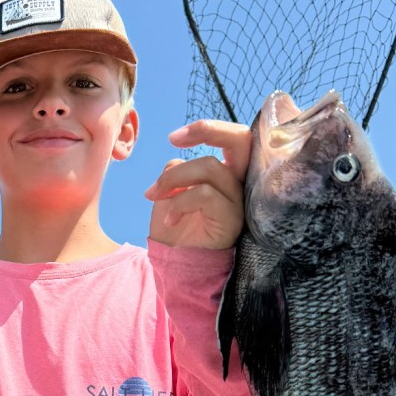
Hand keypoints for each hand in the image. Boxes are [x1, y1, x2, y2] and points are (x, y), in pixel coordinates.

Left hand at [145, 119, 251, 249]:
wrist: (175, 267)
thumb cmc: (175, 230)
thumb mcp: (170, 193)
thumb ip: (178, 171)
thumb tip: (177, 158)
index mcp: (226, 174)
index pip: (233, 139)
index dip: (207, 129)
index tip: (173, 138)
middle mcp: (239, 183)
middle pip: (240, 140)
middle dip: (208, 130)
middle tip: (174, 139)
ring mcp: (239, 200)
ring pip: (209, 167)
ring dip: (173, 179)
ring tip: (155, 196)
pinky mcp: (233, 218)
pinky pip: (205, 195)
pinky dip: (180, 203)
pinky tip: (169, 220)